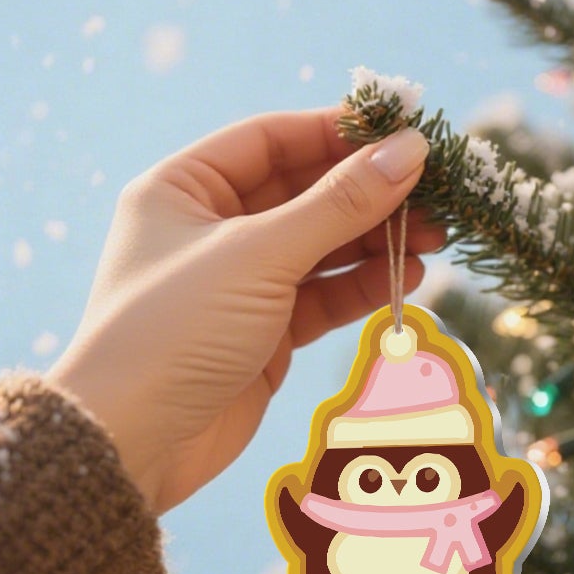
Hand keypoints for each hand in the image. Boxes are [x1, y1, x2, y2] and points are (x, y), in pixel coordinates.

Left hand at [49, 108, 442, 513]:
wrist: (138, 440)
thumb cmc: (177, 330)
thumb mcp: (260, 255)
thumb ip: (339, 205)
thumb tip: (408, 151)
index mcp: (183, 188)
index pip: (272, 140)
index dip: (338, 134)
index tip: (403, 134)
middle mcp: (210, 229)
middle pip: (303, 194)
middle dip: (369, 195)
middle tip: (435, 196)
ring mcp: (240, 285)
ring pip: (320, 249)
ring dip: (376, 242)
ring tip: (435, 239)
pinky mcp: (265, 336)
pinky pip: (323, 298)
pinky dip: (363, 287)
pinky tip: (406, 277)